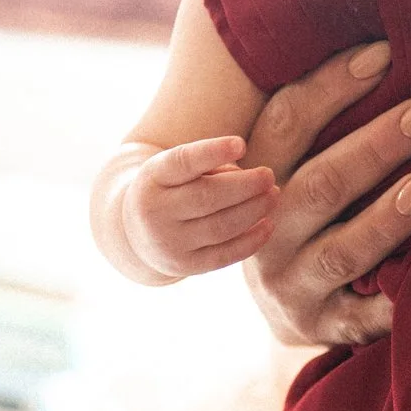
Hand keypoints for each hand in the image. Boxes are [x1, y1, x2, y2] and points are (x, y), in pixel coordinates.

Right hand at [121, 137, 278, 279]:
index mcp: (154, 177)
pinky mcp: (184, 265)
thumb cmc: (173, 188)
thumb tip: (249, 178)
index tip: (242, 144)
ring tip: (273, 195)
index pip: (183, 162)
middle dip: (245, 186)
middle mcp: (155, 211)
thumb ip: (210, 166)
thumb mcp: (180, 169)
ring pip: (219, 227)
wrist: (137, 231)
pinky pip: (223, 255)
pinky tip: (268, 225)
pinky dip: (251, 241)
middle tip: (269, 176)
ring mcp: (168, 243)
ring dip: (254, 210)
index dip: (212, 152)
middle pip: (206, 197)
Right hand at [240, 43, 410, 347]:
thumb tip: (389, 37)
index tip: (387, 53)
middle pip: (320, 184)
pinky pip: (363, 318)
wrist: (288, 304)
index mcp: (261, 175)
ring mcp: (292, 284)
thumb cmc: (314, 206)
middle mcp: (267, 230)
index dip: (334, 85)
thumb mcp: (304, 158)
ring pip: (340, 252)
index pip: (288, 121)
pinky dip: (396, 299)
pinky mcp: (323, 328)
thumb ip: (330, 111)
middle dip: (378, 145)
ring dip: (385, 219)